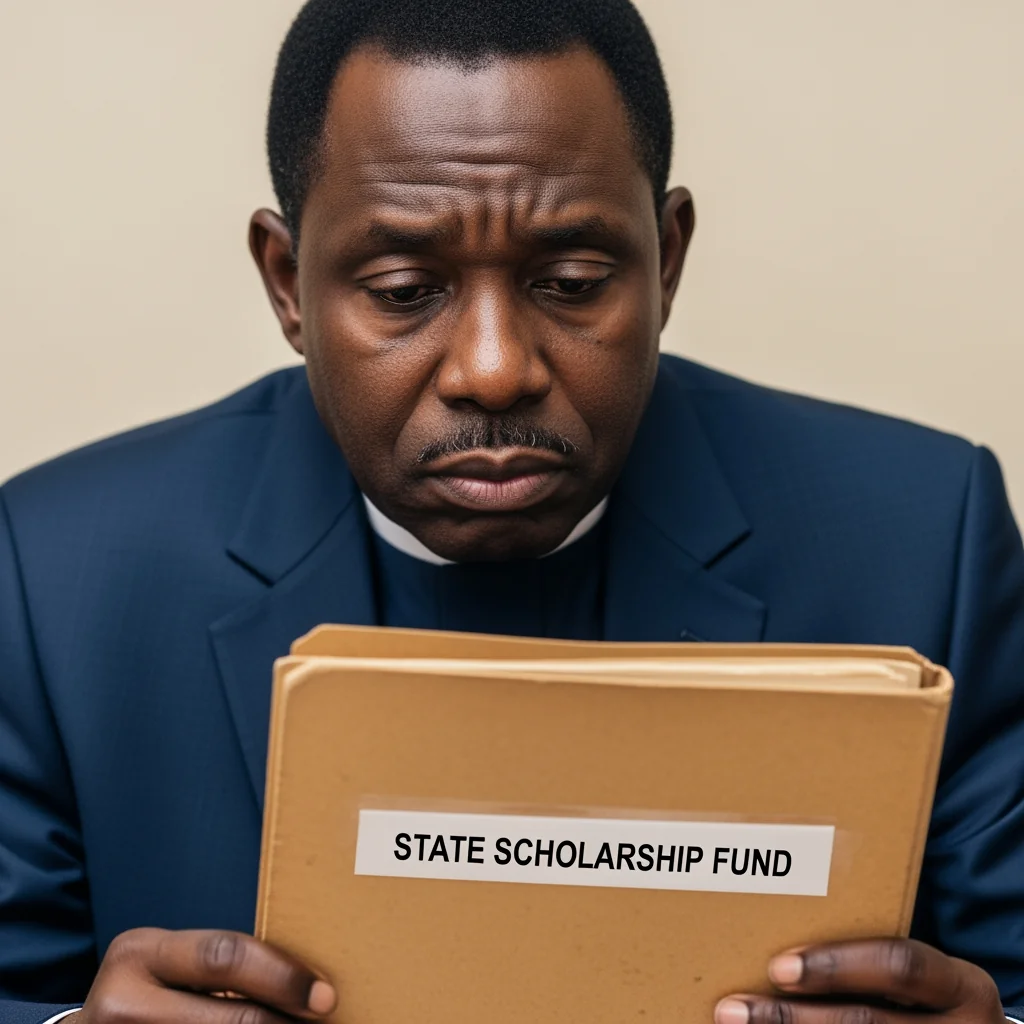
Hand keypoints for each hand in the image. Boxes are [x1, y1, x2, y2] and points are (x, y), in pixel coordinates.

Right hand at [73, 928, 336, 1023]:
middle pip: (229, 1016)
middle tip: (324, 1019)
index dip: (282, 976)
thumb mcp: (172, 966)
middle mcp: (121, 1001)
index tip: (325, 995)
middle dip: (281, 1020)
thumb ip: (222, 965)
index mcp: (138, 953)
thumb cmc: (151, 993)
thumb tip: (307, 977)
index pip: (225, 956)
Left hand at [715, 939, 1005, 1023]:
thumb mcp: (920, 980)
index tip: (778, 966)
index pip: (901, 965)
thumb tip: (775, 951)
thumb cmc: (927, 1002)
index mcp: (962, 988)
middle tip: (733, 1008)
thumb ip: (867, 961)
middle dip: (792, 1017)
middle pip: (867, 1022)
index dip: (838, 965)